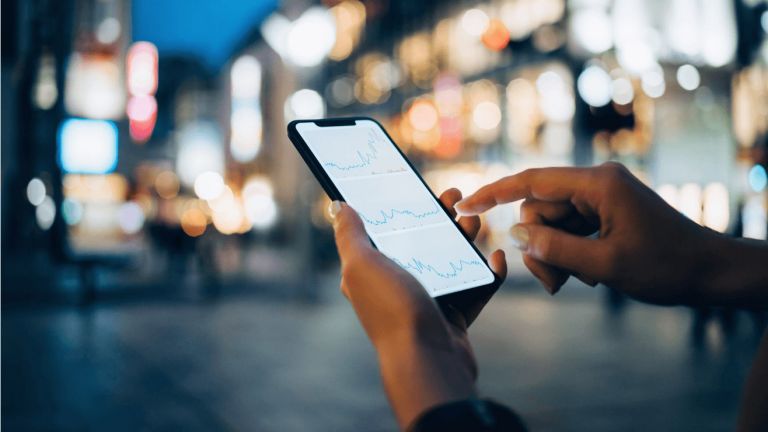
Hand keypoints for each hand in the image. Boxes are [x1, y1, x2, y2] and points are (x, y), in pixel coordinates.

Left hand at [330, 189, 506, 427]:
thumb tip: (339, 206)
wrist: (428, 361)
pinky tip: (496, 257)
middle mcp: (396, 285)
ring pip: (450, 260)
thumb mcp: (362, 266)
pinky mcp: (453, 317)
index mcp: (370, 272)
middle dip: (440, 216)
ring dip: (465, 238)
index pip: (384, 230)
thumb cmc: (392, 311)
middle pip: (421, 241)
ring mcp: (427, 301)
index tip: (421, 186)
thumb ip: (350, 235)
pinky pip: (474, 287)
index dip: (401, 206)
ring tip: (476, 222)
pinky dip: (487, 272)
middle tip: (457, 196)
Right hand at [455, 162, 752, 304]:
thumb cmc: (665, 267)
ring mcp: (601, 196)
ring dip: (555, 254)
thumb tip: (515, 234)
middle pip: (539, 209)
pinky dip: (569, 252)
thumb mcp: (604, 264)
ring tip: (577, 281)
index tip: (464, 205)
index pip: (531, 181)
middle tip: (555, 283)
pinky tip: (588, 274)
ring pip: (552, 223)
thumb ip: (554, 248)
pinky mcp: (605, 211)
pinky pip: (569, 228)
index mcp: (597, 183)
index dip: (493, 193)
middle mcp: (596, 182)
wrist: (710, 272)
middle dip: (539, 246)